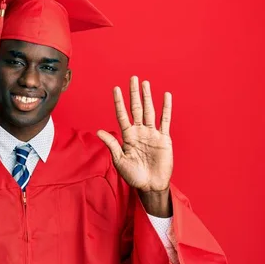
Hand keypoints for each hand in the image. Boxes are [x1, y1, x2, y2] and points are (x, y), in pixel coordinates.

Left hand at [97, 76, 172, 193]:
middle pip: (136, 108)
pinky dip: (166, 108)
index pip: (122, 115)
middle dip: (134, 94)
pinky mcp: (164, 138)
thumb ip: (112, 144)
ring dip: (148, 97)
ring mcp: (152, 134)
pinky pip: (165, 120)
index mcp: (127, 136)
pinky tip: (165, 96)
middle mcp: (139, 132)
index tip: (115, 88)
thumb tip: (99, 131)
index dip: (119, 102)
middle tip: (133, 78)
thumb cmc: (133, 175)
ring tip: (145, 83)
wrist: (150, 185)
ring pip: (150, 111)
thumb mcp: (120, 160)